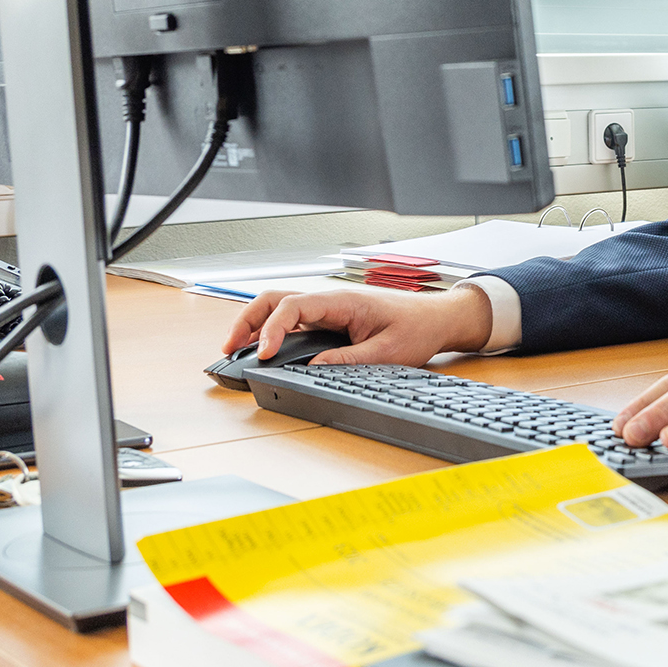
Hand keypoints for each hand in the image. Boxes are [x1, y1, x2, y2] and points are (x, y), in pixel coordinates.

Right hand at [222, 282, 493, 365]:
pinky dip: (272, 329)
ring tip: (237, 349)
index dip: (271, 329)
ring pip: (280, 306)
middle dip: (247, 320)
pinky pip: (294, 319)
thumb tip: (314, 367)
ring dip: (255, 324)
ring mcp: (328, 308)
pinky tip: (263, 347)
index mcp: (342, 301)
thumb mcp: (388, 351)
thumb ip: (350, 360)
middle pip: (275, 299)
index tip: (262, 353)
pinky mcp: (331, 318)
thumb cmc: (418, 327)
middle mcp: (330, 300)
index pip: (292, 306)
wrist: (438, 318)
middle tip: (229, 348)